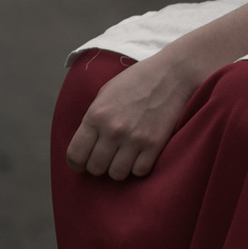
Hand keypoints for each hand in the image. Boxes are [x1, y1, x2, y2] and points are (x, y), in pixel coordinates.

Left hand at [64, 2, 247, 178]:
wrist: (172, 74)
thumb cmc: (137, 81)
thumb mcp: (106, 93)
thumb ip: (93, 119)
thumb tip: (85, 143)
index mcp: (96, 115)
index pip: (75, 155)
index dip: (76, 163)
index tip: (82, 163)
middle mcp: (113, 130)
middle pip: (95, 169)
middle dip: (98, 165)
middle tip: (106, 157)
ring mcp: (134, 139)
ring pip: (117, 174)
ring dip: (118, 168)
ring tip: (123, 157)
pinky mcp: (155, 145)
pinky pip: (139, 172)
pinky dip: (138, 167)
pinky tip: (140, 155)